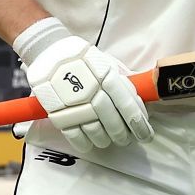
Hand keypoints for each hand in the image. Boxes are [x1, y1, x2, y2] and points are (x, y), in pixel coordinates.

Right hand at [14, 17, 153, 152]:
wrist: (49, 51)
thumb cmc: (81, 58)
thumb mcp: (105, 63)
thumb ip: (121, 82)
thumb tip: (137, 104)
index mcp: (107, 77)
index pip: (128, 106)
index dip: (139, 124)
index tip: (145, 135)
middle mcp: (92, 92)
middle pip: (112, 122)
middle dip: (121, 134)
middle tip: (124, 139)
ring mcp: (74, 104)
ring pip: (95, 131)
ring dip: (104, 139)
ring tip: (106, 140)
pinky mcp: (57, 112)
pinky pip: (74, 134)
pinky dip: (84, 143)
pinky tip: (88, 143)